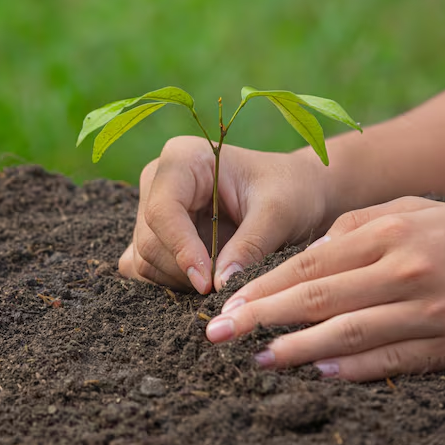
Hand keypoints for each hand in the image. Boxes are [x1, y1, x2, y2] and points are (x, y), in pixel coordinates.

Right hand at [118, 136, 330, 292]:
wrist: (299, 191)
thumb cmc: (290, 190)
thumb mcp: (279, 213)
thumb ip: (249, 246)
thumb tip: (220, 284)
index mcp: (182, 159)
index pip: (163, 211)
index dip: (181, 250)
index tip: (207, 283)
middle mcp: (158, 180)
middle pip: (150, 240)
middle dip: (185, 270)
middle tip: (225, 285)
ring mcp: (152, 208)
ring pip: (145, 259)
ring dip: (181, 280)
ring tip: (223, 278)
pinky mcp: (154, 234)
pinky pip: (146, 268)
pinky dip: (173, 283)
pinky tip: (206, 280)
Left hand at [207, 196, 444, 380]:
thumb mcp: (405, 211)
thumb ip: (352, 226)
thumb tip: (306, 252)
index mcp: (387, 234)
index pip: (309, 263)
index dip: (265, 286)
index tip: (229, 302)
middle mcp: (403, 272)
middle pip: (318, 299)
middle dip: (262, 317)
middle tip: (221, 333)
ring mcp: (426, 311)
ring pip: (348, 334)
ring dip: (297, 349)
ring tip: (259, 357)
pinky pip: (390, 360)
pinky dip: (351, 369)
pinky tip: (316, 372)